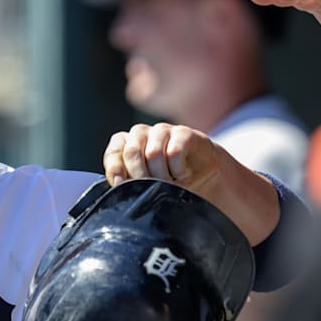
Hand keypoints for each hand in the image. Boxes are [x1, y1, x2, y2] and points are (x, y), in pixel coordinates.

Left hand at [103, 123, 277, 244]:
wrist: (205, 182)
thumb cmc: (169, 186)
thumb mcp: (145, 188)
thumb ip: (128, 184)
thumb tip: (115, 189)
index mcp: (128, 145)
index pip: (115, 149)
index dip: (115, 166)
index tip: (120, 184)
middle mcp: (144, 134)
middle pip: (132, 150)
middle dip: (140, 175)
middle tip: (152, 188)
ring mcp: (164, 131)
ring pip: (153, 151)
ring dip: (161, 174)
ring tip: (170, 184)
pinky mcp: (185, 134)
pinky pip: (175, 150)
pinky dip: (178, 168)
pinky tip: (184, 175)